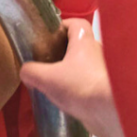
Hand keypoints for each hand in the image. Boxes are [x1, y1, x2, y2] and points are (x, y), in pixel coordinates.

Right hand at [20, 18, 123, 136]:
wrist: (111, 113)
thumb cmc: (80, 86)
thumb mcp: (46, 78)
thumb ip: (31, 71)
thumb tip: (26, 72)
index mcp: (85, 42)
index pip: (76, 23)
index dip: (61, 26)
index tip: (47, 37)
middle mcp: (97, 53)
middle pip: (77, 46)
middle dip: (61, 53)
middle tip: (44, 63)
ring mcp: (103, 72)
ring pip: (82, 67)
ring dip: (68, 73)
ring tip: (51, 84)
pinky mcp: (104, 90)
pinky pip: (86, 85)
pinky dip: (76, 89)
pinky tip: (63, 100)